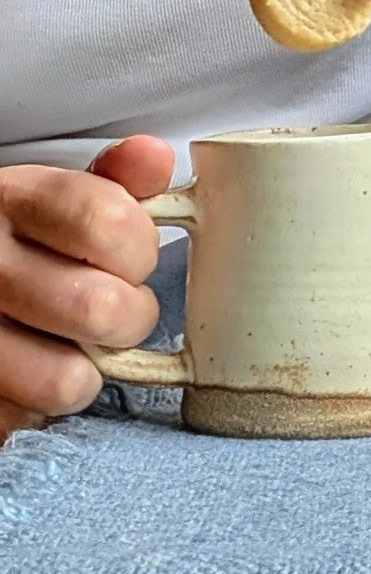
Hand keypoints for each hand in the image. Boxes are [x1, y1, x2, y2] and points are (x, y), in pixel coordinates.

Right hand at [0, 136, 171, 441]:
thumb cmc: (20, 244)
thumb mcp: (58, 200)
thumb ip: (114, 183)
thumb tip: (154, 156)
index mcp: (11, 201)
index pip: (106, 220)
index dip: (139, 248)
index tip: (133, 256)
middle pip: (100, 308)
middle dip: (129, 316)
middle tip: (115, 308)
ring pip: (68, 379)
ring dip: (87, 371)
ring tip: (74, 346)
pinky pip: (29, 417)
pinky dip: (41, 404)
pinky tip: (34, 370)